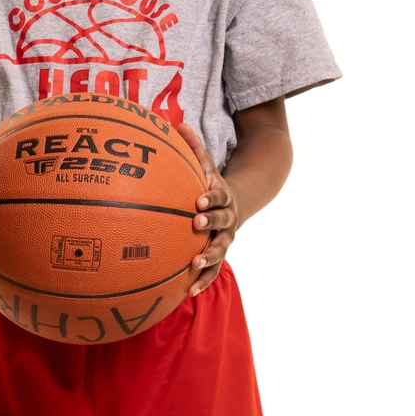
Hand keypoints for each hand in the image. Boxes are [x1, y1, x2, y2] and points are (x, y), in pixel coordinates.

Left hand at [180, 120, 237, 295]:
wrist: (237, 205)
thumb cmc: (211, 185)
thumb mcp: (206, 166)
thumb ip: (193, 149)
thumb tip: (177, 123)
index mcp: (224, 196)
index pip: (219, 195)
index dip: (211, 197)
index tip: (199, 199)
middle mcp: (228, 219)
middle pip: (223, 221)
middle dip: (211, 222)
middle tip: (197, 224)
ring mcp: (225, 239)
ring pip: (220, 250)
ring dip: (208, 258)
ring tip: (194, 264)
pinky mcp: (218, 256)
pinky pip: (212, 271)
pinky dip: (202, 281)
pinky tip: (188, 292)